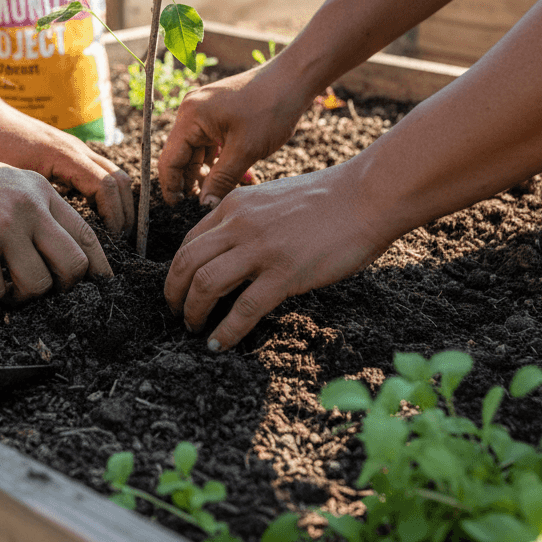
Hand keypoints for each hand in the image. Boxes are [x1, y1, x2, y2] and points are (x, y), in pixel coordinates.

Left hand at [0, 98, 134, 239]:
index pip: (105, 186)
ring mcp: (75, 149)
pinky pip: (100, 172)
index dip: (113, 215)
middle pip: (119, 180)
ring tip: (111, 233)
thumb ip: (28, 206)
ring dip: (118, 203)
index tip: (110, 240)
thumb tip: (47, 242)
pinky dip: (106, 195)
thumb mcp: (6, 181)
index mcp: (63, 155)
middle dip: (124, 212)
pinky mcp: (70, 152)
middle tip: (118, 243)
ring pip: (114, 175)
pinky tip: (93, 217)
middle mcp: (76, 149)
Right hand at [0, 144, 112, 302]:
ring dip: (18, 296)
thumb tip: (60, 255)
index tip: (99, 286)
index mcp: (42, 192)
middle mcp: (30, 207)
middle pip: (73, 266)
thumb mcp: (9, 183)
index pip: (87, 234)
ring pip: (37, 285)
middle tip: (38, 291)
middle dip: (62, 288)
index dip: (98, 267)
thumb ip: (36, 210)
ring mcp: (4, 226)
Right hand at [157, 61, 307, 207]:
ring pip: (199, 151)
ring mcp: (205, 110)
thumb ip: (221, 180)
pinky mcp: (218, 112)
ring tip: (225, 192)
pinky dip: (221, 159)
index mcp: (190, 117)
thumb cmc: (270, 109)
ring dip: (210, 172)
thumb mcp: (245, 151)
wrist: (294, 79)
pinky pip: (212, 141)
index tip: (179, 209)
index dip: (172, 186)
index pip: (170, 160)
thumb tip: (205, 205)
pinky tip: (238, 176)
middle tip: (206, 204)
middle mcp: (192, 111)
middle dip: (194, 181)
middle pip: (183, 155)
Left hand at [164, 163, 387, 350]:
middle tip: (177, 313)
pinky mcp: (284, 273)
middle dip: (174, 293)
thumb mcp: (273, 198)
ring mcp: (260, 249)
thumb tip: (235, 247)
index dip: (178, 270)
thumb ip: (248, 218)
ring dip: (193, 312)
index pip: (190, 241)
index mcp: (236, 205)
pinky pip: (243, 309)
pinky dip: (225, 332)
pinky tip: (219, 345)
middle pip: (186, 262)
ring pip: (205, 284)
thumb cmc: (329, 198)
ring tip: (194, 329)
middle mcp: (239, 224)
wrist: (366, 195)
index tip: (180, 288)